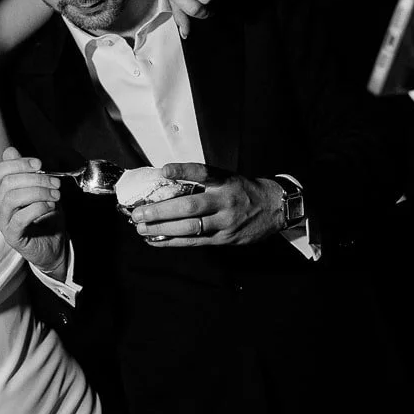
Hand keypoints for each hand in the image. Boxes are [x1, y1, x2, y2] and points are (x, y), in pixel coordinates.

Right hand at [0, 147, 67, 277]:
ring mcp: (4, 221)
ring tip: (55, 196)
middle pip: (7, 182)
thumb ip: (30, 172)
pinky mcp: (13, 236)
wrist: (54, 246)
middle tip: (55, 183)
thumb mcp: (43, 189)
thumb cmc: (47, 217)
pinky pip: (20, 218)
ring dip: (38, 192)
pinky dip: (38, 208)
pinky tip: (50, 207)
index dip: (18, 163)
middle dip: (35, 178)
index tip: (40, 164)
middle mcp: (0, 206)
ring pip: (12, 197)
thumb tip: (13, 151)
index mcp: (4, 192)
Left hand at [130, 163, 285, 247]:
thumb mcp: (227, 177)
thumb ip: (202, 180)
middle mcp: (225, 200)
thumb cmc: (243, 190)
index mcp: (225, 181)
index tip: (164, 170)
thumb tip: (165, 180)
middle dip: (160, 211)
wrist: (274, 208)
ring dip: (162, 229)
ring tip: (141, 228)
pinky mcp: (225, 239)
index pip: (203, 172)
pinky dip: (172, 242)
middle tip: (138, 213)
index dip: (183, 170)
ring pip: (189, 228)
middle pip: (189, 206)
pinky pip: (194, 242)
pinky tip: (155, 240)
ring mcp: (225, 222)